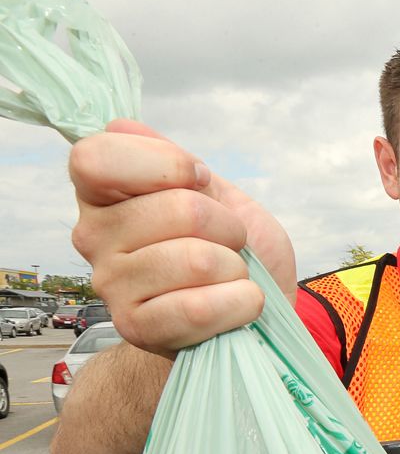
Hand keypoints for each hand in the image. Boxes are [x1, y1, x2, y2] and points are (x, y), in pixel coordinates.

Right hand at [70, 120, 295, 357]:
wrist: (252, 309)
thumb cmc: (235, 248)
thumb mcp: (218, 192)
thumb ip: (174, 160)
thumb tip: (121, 125)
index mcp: (105, 192)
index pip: (98, 157)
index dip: (167, 165)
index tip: (200, 180)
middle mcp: (94, 236)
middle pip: (177, 209)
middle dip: (227, 224)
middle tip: (230, 241)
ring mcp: (110, 285)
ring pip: (195, 260)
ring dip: (236, 268)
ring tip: (231, 275)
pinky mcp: (136, 328)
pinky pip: (198, 309)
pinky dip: (239, 304)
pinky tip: (238, 304)